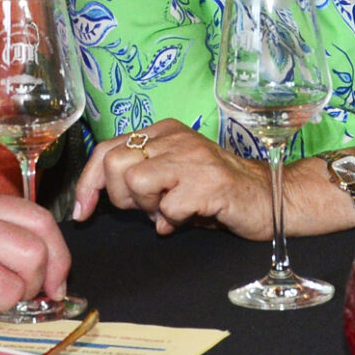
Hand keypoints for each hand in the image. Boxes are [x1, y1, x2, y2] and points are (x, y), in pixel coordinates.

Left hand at [72, 119, 277, 238]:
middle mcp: (177, 139)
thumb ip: (140, 176)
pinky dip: (174, 221)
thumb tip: (98, 196)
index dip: (88, 183)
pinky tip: (191, 217)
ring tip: (172, 211)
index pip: (107, 149)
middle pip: (115, 165)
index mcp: (164, 132)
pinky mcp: (210, 183)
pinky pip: (169, 208)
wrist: (270, 196)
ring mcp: (194, 158)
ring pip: (136, 182)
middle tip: (148, 209)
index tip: (83, 211)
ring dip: (149, 208)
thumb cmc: (216, 191)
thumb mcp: (173, 174)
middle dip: (121, 198)